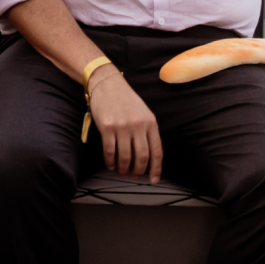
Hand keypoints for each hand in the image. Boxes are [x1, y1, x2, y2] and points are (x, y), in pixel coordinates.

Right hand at [87, 66, 163, 182]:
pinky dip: (110, 161)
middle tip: (135, 176)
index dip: (156, 169)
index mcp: (150, 122)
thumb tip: (149, 155)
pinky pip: (110, 151)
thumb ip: (148, 130)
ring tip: (122, 172)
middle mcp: (138, 125)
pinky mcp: (107, 127)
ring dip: (124, 168)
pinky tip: (110, 164)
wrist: (107, 84)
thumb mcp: (143, 112)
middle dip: (139, 171)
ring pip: (125, 157)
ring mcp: (122, 126)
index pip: (157, 151)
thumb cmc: (125, 99)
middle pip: (142, 157)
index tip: (153, 179)